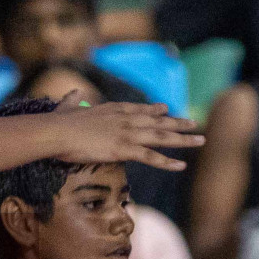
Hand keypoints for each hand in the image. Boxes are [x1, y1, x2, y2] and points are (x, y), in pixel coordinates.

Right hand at [53, 96, 204, 171]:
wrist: (57, 131)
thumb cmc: (58, 123)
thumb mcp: (67, 106)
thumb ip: (73, 99)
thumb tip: (73, 93)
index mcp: (113, 109)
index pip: (140, 109)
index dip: (155, 110)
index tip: (166, 109)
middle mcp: (126, 119)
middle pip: (158, 121)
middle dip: (178, 123)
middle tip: (194, 125)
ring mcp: (127, 134)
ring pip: (162, 137)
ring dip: (183, 140)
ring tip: (200, 141)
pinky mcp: (125, 149)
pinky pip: (152, 157)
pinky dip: (168, 162)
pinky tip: (182, 166)